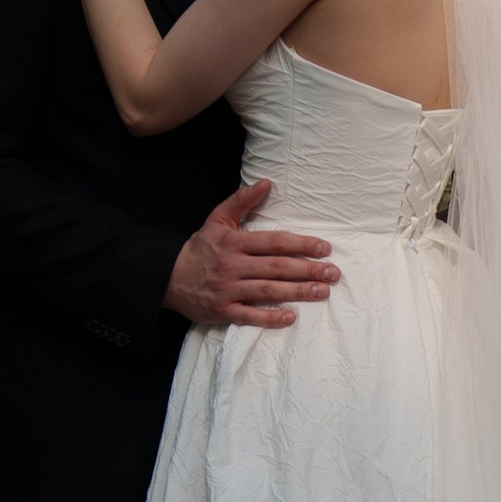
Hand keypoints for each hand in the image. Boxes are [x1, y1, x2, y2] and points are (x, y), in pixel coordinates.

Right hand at [165, 179, 337, 330]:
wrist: (167, 277)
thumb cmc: (200, 248)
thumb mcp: (217, 220)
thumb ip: (241, 201)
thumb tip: (266, 184)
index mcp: (234, 242)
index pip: (273, 242)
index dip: (300, 245)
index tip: (325, 248)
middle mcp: (232, 265)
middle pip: (276, 267)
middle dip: (307, 270)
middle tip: (333, 273)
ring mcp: (227, 289)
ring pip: (267, 291)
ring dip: (297, 292)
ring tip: (322, 292)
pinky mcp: (222, 310)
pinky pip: (249, 316)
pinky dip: (270, 318)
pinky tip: (290, 317)